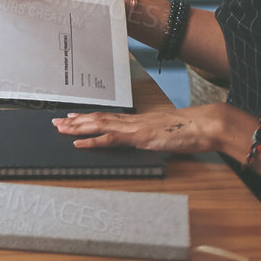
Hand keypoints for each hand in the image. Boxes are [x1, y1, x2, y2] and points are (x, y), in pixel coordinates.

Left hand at [53, 102, 245, 155]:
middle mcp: (133, 121)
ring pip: (99, 125)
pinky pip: (110, 139)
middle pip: (98, 118)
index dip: (89, 117)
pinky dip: (92, 141)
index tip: (73, 116)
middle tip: (56, 121)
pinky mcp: (138, 137)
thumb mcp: (168, 134)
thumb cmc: (192, 131)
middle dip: (75, 121)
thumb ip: (155, 136)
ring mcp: (134, 128)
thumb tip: (150, 141)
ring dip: (77, 128)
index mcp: (139, 120)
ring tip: (60, 129)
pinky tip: (78, 143)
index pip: (109, 117)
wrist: (205, 125)